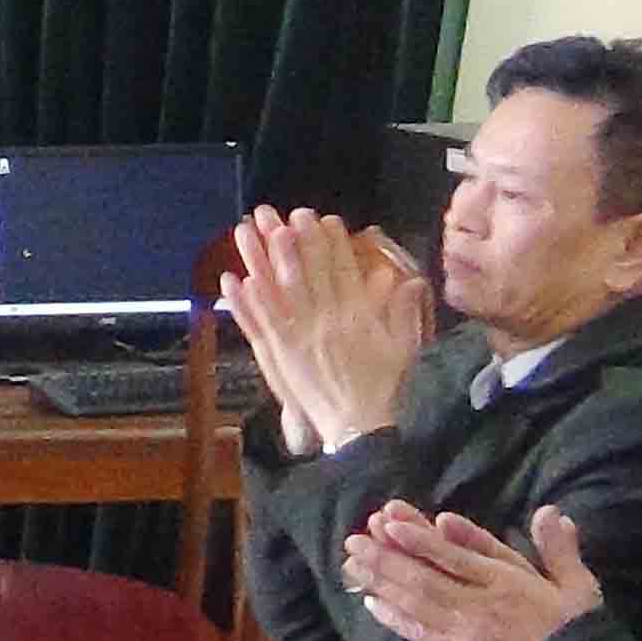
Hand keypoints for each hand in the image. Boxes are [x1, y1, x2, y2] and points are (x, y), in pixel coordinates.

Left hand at [225, 208, 431, 454]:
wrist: (361, 427)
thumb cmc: (384, 388)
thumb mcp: (402, 346)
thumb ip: (402, 311)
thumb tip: (408, 280)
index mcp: (357, 315)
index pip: (342, 269)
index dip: (328, 242)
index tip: (319, 217)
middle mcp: (327, 320)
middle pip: (306, 271)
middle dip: (292, 239)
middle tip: (278, 213)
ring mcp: (301, 337)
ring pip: (278, 290)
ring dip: (261, 259)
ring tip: (247, 232)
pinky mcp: (282, 356)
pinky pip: (261, 324)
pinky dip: (246, 302)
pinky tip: (234, 280)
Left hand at [340, 499, 602, 640]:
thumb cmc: (577, 635)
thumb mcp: (578, 589)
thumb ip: (559, 550)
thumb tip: (550, 511)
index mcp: (509, 585)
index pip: (459, 558)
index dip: (423, 541)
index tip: (392, 522)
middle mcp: (481, 607)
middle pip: (426, 579)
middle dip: (388, 558)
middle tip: (355, 539)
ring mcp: (465, 635)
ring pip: (417, 604)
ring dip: (383, 581)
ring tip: (353, 562)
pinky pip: (421, 635)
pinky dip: (395, 618)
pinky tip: (372, 602)